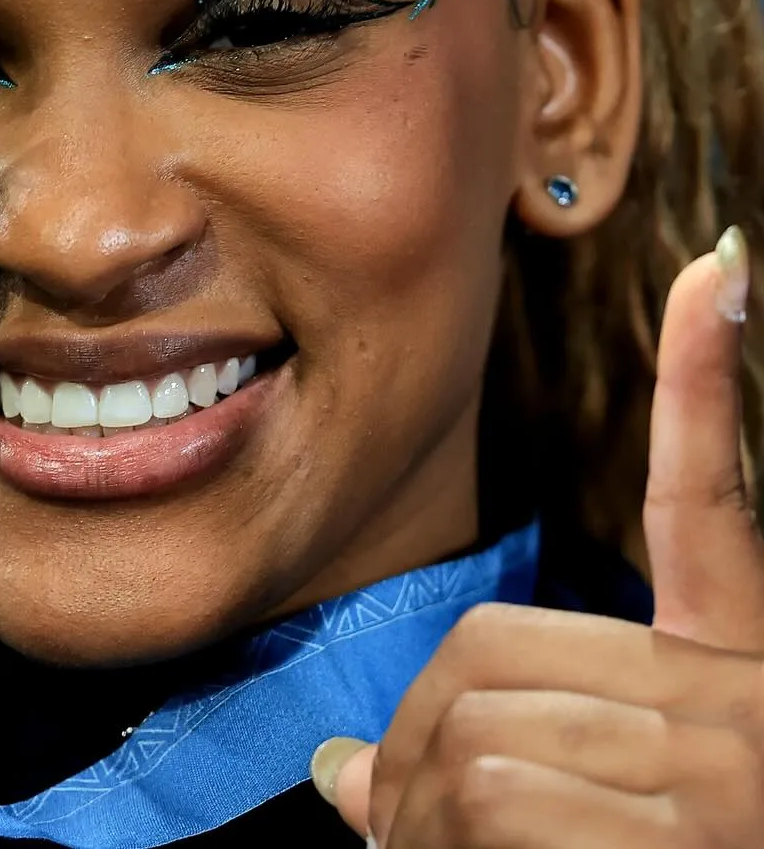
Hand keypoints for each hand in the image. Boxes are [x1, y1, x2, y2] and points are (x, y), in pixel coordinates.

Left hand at [312, 229, 763, 846]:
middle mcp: (734, 709)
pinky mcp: (685, 842)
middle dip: (419, 740)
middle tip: (406, 805)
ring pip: (477, 752)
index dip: (711, 379)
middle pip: (492, 659)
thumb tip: (334, 771)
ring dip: (418, 819)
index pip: (706, 503)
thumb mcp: (604, 797)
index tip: (723, 266)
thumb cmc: (674, 840)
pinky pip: (499, 811)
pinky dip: (433, 847)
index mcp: (737, 667)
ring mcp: (717, 782)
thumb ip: (481, 762)